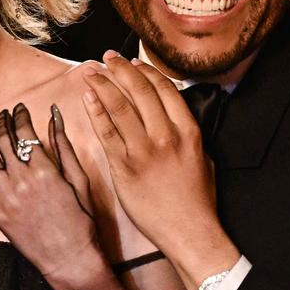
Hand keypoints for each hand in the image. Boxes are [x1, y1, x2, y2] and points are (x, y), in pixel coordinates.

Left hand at [0, 103, 109, 289]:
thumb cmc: (80, 220)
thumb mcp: (79, 179)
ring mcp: (4, 196)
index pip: (24, 132)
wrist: (69, 258)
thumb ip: (64, 145)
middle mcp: (20, 180)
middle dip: (1, 122)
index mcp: (44, 170)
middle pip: (2, 141)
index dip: (20, 116)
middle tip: (3, 115)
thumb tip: (55, 115)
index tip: (20, 109)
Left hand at [83, 53, 238, 289]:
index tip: (132, 62)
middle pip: (139, 90)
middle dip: (120, 69)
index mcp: (188, 130)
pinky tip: (88, 97)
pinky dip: (96, 111)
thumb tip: (171, 115)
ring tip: (90, 72)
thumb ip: (185, 133)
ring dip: (102, 84)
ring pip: (119, 106)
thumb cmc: (197, 199)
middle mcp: (166, 135)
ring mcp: (144, 150)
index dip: (145, 70)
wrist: (189, 230)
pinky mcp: (125, 167)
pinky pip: (106, 132)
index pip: (164, 88)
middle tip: (106, 58)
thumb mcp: (202, 157)